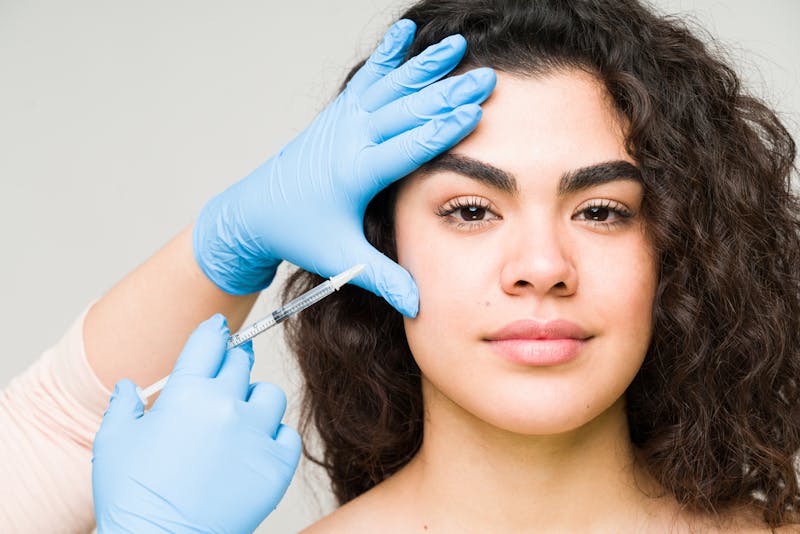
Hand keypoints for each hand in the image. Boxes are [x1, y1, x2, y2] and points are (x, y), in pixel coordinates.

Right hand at [92, 315, 300, 533]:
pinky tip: (254, 450)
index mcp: (186, 392)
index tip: (219, 331)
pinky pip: (287, 435)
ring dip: (255, 402)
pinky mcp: (277, 465)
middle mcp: (226, 406)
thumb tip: (129, 386)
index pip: (210, 341)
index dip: (215, 332)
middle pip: (241, 363)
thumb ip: (124, 405)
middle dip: (231, 367)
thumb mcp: (113, 443)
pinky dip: (273, 438)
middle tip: (224, 381)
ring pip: (270, 396)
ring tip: (238, 422)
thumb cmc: (132, 498)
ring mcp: (255, 435)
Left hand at [193, 19, 495, 315]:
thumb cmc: (298, 234)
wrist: (253, 212)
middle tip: (486, 78)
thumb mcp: (342, 260)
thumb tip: (420, 306)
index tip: (474, 110)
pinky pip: (368, 79)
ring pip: (390, 87)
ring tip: (457, 45)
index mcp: (353, 173)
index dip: (441, 127)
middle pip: (405, 111)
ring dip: (425, 66)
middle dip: (448, 93)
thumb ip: (384, 279)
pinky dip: (389, 56)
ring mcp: (341, 122)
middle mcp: (348, 140)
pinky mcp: (337, 115)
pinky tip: (406, 32)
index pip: (405, 146)